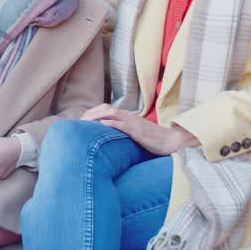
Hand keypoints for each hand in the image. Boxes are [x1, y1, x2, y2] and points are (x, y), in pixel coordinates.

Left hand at [80, 104, 198, 155]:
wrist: (170, 141)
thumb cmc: (153, 140)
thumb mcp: (135, 135)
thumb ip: (123, 133)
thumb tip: (109, 136)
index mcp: (127, 117)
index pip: (106, 109)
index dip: (92, 112)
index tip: (82, 121)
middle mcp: (128, 116)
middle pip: (105, 108)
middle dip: (90, 113)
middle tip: (79, 122)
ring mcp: (132, 122)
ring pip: (110, 113)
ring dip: (95, 116)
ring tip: (85, 123)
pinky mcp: (137, 131)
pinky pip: (122, 124)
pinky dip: (111, 123)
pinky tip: (102, 125)